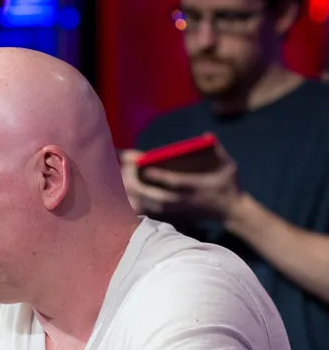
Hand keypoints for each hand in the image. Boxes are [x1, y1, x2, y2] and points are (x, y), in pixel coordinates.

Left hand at [121, 143, 244, 220]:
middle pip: (154, 195)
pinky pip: (146, 208)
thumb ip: (218, 151)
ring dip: (131, 190)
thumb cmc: (228, 185)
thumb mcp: (229, 166)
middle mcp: (181, 200)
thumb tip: (206, 135)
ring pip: (146, 203)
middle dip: (136, 182)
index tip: (143, 165)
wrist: (231, 211)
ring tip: (119, 174)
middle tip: (124, 167)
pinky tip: (121, 188)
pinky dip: (133, 199)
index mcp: (195, 187)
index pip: (174, 182)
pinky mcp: (168, 213)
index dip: (159, 175)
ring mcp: (174, 208)